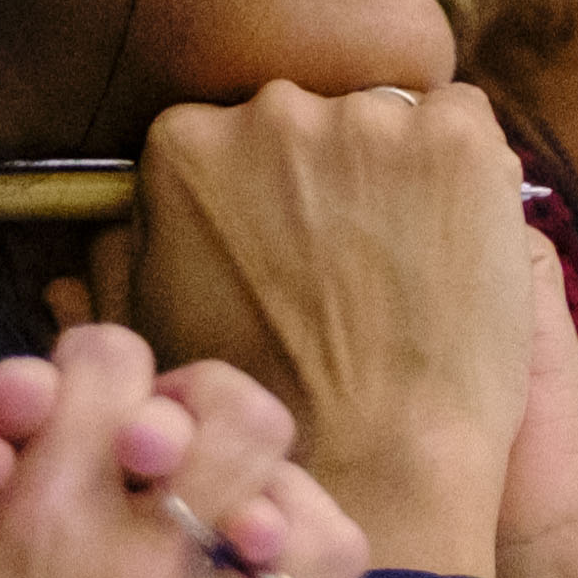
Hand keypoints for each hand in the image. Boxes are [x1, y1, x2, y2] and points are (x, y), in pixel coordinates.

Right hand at [0, 329, 362, 577]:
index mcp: (36, 511)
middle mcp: (135, 573)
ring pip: (311, 536)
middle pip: (243, 424)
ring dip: (270, 512)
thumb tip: (11, 406)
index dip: (82, 366)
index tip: (62, 412)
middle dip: (198, 411)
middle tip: (157, 450)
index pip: (113, 362)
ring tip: (222, 530)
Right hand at [126, 83, 532, 576]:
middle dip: (333, 174)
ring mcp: (367, 120)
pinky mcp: (455, 139)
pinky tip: (457, 249)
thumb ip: (122, 252)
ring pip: (391, 120)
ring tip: (411, 267)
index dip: (270, 194)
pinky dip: (468, 175)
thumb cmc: (254, 415)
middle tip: (354, 262)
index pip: (235, 134)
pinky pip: (464, 123)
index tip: (290, 248)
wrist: (373, 466)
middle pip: (313, 117)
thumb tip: (108, 219)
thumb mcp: (147, 328)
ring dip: (404, 173)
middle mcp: (269, 111)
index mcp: (182, 143)